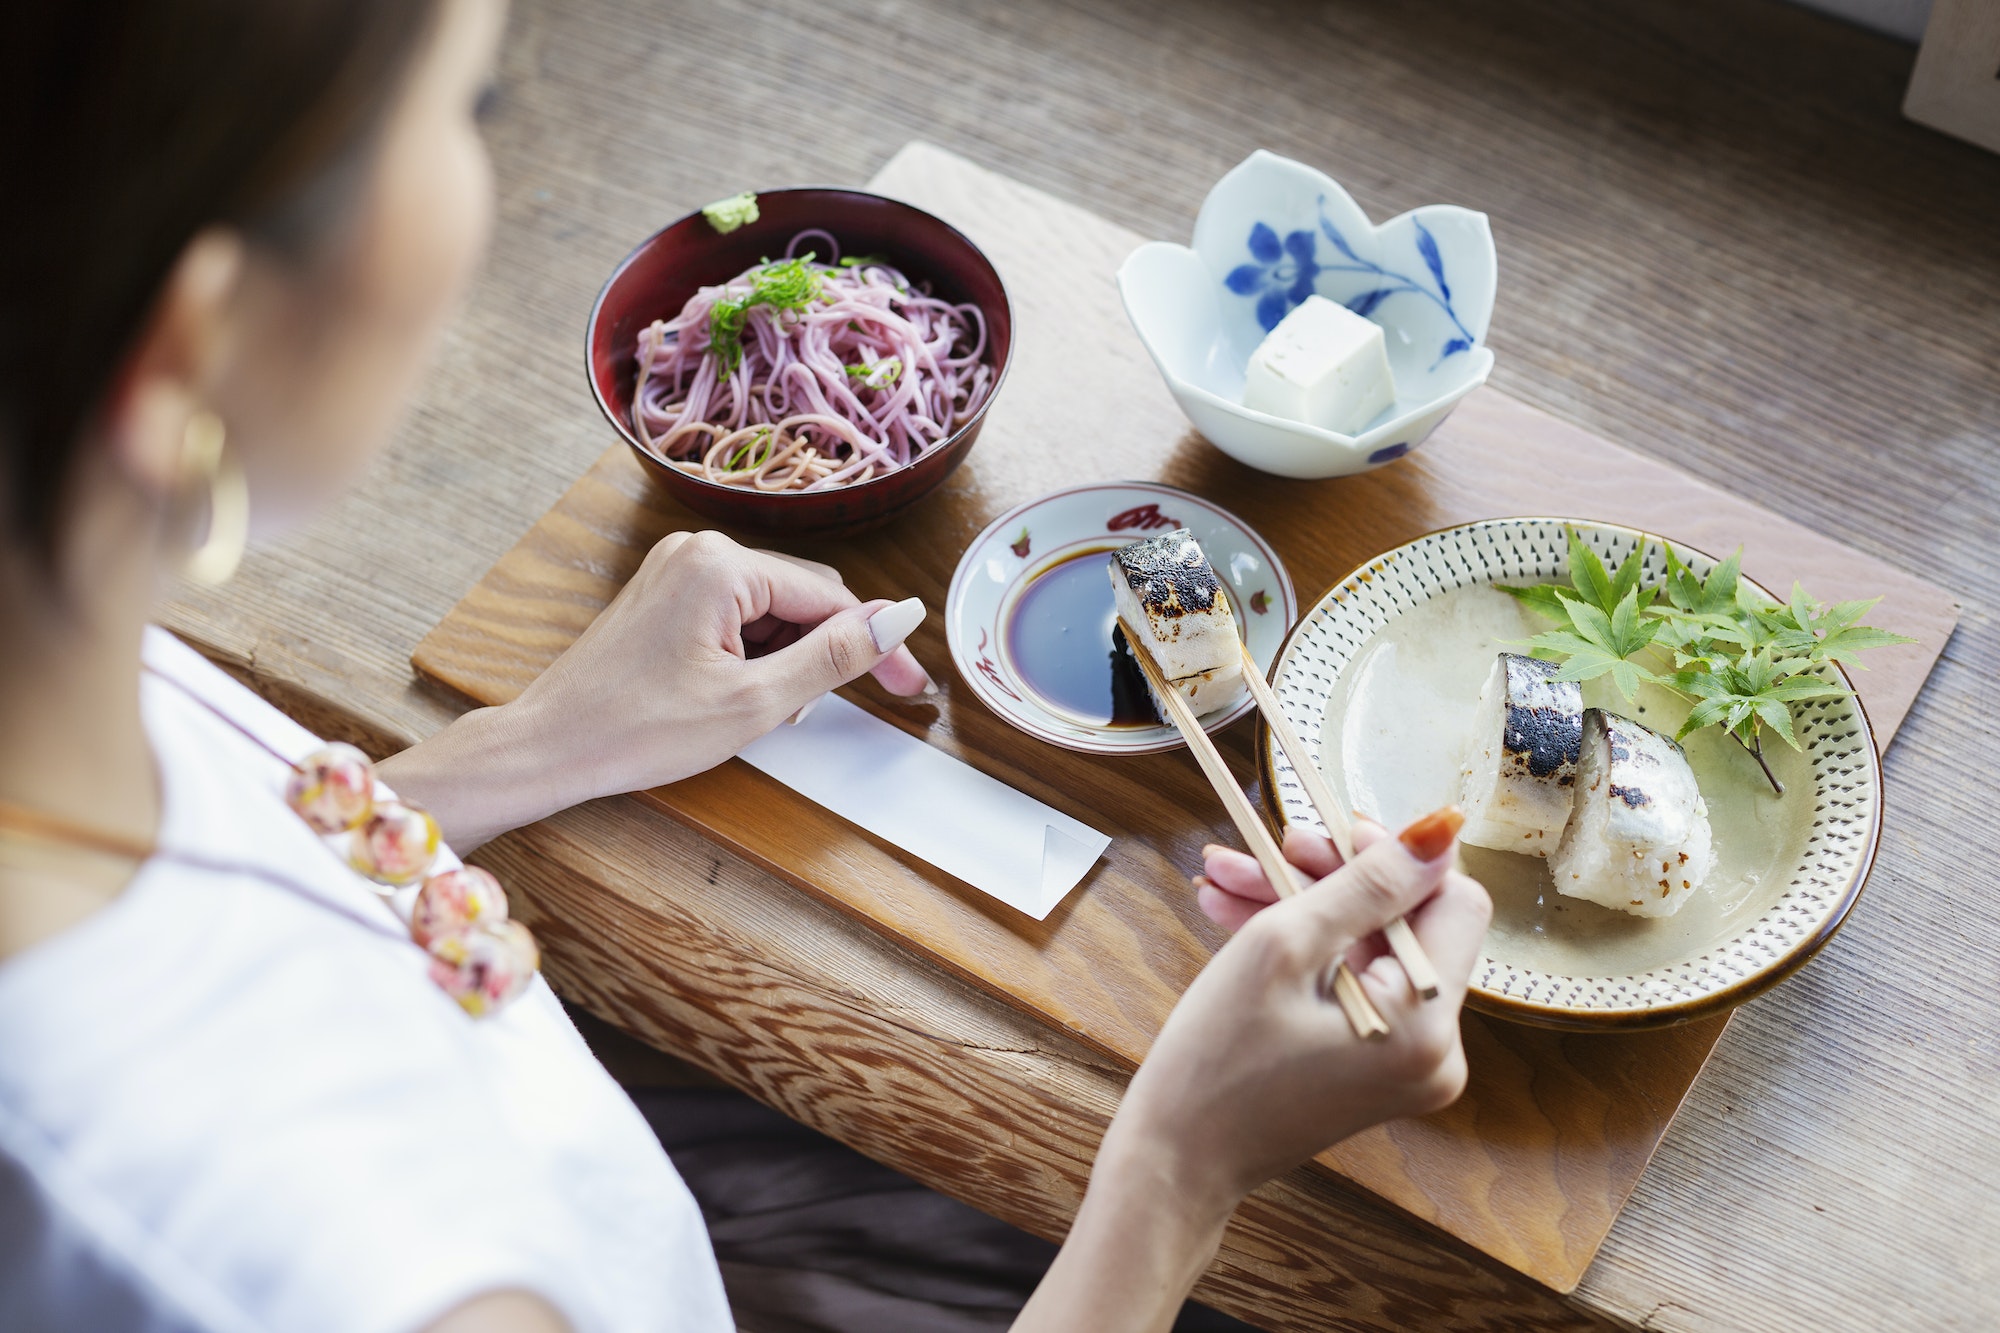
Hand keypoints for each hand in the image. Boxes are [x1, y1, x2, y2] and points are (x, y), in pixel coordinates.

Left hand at [380, 530, 932, 847]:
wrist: (551, 745)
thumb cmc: (636, 729)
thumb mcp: (754, 702)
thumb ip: (834, 656)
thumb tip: (896, 618)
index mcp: (722, 565)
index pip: (831, 599)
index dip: (876, 645)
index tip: (910, 686)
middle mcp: (699, 550)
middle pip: (803, 597)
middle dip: (824, 653)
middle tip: (835, 707)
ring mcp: (678, 569)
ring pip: (771, 609)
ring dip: (786, 659)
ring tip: (763, 711)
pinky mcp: (665, 594)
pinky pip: (736, 613)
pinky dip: (753, 655)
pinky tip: (739, 696)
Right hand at [1012, 809, 1489, 1332]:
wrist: (1176, 1161)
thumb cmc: (1217, 1062)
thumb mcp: (1284, 948)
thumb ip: (1367, 884)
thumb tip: (1442, 828)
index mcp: (1427, 1026)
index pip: (1454, 902)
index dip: (1394, 858)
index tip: (1327, 834)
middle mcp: (1435, 1050)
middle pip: (1403, 924)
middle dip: (1330, 877)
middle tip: (1267, 847)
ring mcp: (1405, 1063)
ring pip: (1367, 948)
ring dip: (1302, 905)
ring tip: (1225, 875)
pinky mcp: (1373, 1067)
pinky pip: (1350, 984)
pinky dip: (1302, 949)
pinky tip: (1237, 912)